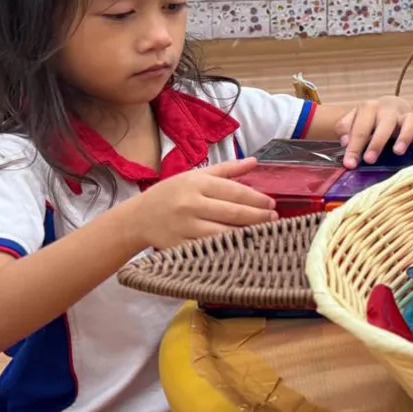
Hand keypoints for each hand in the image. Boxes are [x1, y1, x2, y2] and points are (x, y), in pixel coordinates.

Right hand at [121, 159, 276, 249]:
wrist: (138, 218)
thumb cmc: (171, 194)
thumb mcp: (195, 176)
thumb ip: (226, 169)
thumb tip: (254, 162)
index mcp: (196, 184)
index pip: (234, 191)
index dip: (256, 198)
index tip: (272, 203)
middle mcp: (190, 204)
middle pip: (232, 212)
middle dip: (258, 216)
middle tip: (274, 219)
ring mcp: (184, 227)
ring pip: (223, 232)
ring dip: (247, 234)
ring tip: (264, 232)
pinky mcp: (179, 246)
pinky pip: (209, 249)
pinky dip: (227, 249)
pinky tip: (242, 247)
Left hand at [336, 95, 412, 167]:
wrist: (390, 104)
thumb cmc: (369, 116)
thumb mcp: (354, 117)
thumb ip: (345, 127)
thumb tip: (345, 142)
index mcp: (370, 107)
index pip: (361, 128)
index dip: (354, 146)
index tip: (349, 164)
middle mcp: (388, 110)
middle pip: (384, 124)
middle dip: (377, 142)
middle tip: (369, 160)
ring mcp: (404, 117)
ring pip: (408, 123)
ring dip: (404, 137)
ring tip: (398, 152)